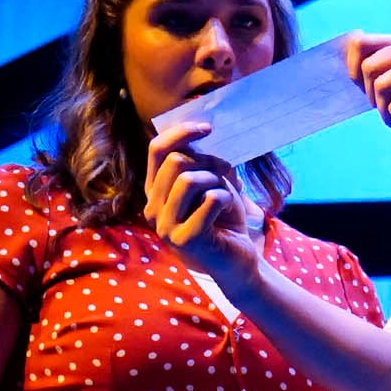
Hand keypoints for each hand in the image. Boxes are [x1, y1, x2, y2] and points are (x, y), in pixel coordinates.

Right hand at [143, 117, 264, 293]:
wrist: (238, 262)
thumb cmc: (224, 221)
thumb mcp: (210, 184)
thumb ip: (198, 162)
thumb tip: (196, 133)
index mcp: (155, 192)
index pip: (157, 150)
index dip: (181, 132)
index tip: (207, 127)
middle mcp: (152, 209)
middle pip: (175, 161)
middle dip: (208, 163)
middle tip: (226, 178)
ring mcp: (165, 227)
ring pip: (188, 179)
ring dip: (216, 182)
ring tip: (226, 197)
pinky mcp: (185, 240)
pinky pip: (210, 200)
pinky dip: (226, 199)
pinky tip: (228, 213)